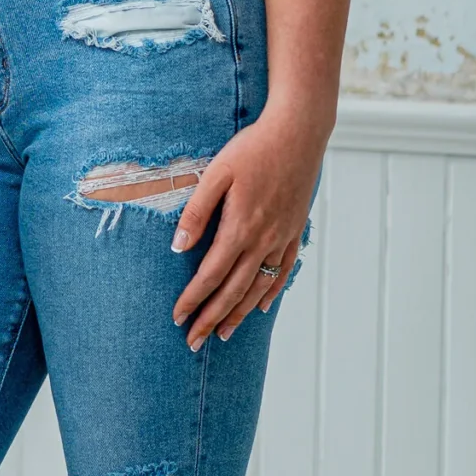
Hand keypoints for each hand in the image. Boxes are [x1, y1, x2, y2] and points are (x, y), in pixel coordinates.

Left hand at [171, 109, 325, 347]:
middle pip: (233, 290)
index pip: (210, 275)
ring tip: (222, 334)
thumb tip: (178, 247)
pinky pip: (282, 271)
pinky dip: (270, 292)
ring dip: (239, 313)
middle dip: (211, 318)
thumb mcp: (217, 173)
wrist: (299, 133)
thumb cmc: (252, 148)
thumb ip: (197, 211)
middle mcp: (262, 240)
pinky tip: (261, 307)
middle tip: (193, 342)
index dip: (192, 300)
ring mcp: (282, 238)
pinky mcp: (294, 231)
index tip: (177, 318)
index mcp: (240, 227)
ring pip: (258, 287)